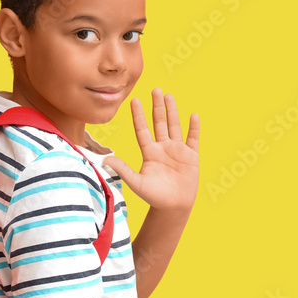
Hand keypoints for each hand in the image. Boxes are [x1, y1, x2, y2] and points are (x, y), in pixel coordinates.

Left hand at [105, 88, 199, 211]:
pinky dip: (194, 128)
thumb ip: (123, 170)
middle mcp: (162, 148)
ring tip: (169, 96)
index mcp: (149, 152)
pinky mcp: (191, 156)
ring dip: (172, 111)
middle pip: (159, 123)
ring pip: (174, 126)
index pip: (142, 129)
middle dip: (157, 106)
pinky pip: (193, 139)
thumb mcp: (137, 182)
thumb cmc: (154, 197)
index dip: (138, 115)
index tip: (134, 100)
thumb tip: (104, 161)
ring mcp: (177, 151)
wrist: (173, 207)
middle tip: (155, 89)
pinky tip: (193, 116)